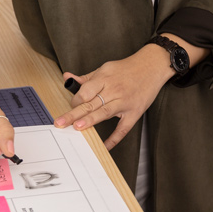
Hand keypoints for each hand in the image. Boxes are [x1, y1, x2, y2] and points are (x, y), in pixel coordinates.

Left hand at [54, 46, 172, 149]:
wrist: (152, 66)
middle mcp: (114, 89)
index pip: (85, 91)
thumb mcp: (105, 68)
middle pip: (91, 102)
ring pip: (104, 112)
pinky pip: (123, 127)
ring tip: (77, 127)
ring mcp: (125, 101)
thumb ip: (86, 78)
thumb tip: (67, 78)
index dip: (75, 100)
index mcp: (105, 78)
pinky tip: (105, 146)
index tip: (71, 107)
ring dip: (90, 120)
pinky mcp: (135, 112)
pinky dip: (114, 138)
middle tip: (60, 123)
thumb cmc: (127, 69)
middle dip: (74, 113)